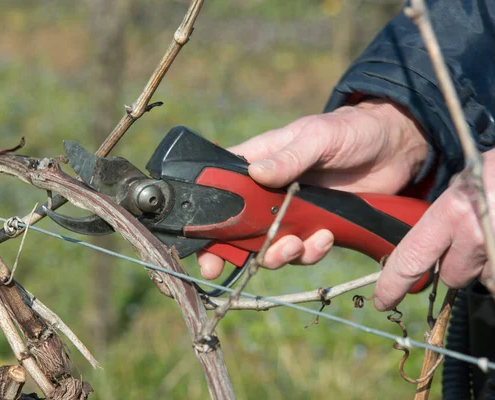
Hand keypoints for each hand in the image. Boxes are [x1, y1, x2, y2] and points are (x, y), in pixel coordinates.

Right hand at [199, 99, 427, 278]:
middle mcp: (269, 193)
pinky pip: (304, 251)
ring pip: (268, 246)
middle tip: (219, 268)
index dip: (207, 218)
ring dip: (275, 254)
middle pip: (237, 228)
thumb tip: (257, 175)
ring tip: (294, 245)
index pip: (221, 190)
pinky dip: (310, 252)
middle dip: (228, 251)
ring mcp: (292, 213)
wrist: (395, 146)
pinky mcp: (317, 227)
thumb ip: (290, 157)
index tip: (199, 242)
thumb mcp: (318, 137)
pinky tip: (325, 237)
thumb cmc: (350, 130)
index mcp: (258, 163)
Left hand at [374, 149, 494, 310]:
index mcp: (453, 212)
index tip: (383, 301)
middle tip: (475, 239)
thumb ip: (449, 212)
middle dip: (458, 266)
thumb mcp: (471, 179)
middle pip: (452, 276)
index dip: (392, 284)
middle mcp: (477, 236)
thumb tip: (437, 241)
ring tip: (494, 233)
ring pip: (484, 280)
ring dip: (488, 267)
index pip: (411, 258)